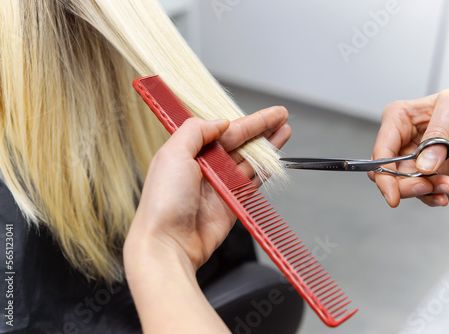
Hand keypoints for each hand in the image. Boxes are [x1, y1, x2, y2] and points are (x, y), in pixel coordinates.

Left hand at [123, 106, 289, 332]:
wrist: (168, 243)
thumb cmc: (164, 201)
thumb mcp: (172, 154)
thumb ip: (196, 131)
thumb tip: (220, 122)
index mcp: (188, 152)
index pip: (223, 130)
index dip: (246, 120)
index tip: (265, 113)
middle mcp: (204, 167)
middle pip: (239, 142)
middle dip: (261, 129)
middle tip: (281, 116)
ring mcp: (220, 185)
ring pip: (249, 160)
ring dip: (267, 146)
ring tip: (285, 131)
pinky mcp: (232, 203)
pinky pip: (253, 182)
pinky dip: (265, 170)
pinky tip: (276, 158)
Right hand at [370, 89, 448, 206]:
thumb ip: (437, 135)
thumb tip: (423, 165)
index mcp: (399, 118)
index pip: (382, 150)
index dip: (384, 174)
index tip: (393, 194)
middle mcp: (401, 138)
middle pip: (387, 172)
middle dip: (406, 185)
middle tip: (426, 188)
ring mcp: (413, 156)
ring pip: (403, 184)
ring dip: (425, 191)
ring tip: (446, 186)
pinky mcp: (426, 170)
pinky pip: (420, 190)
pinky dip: (431, 195)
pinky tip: (445, 190)